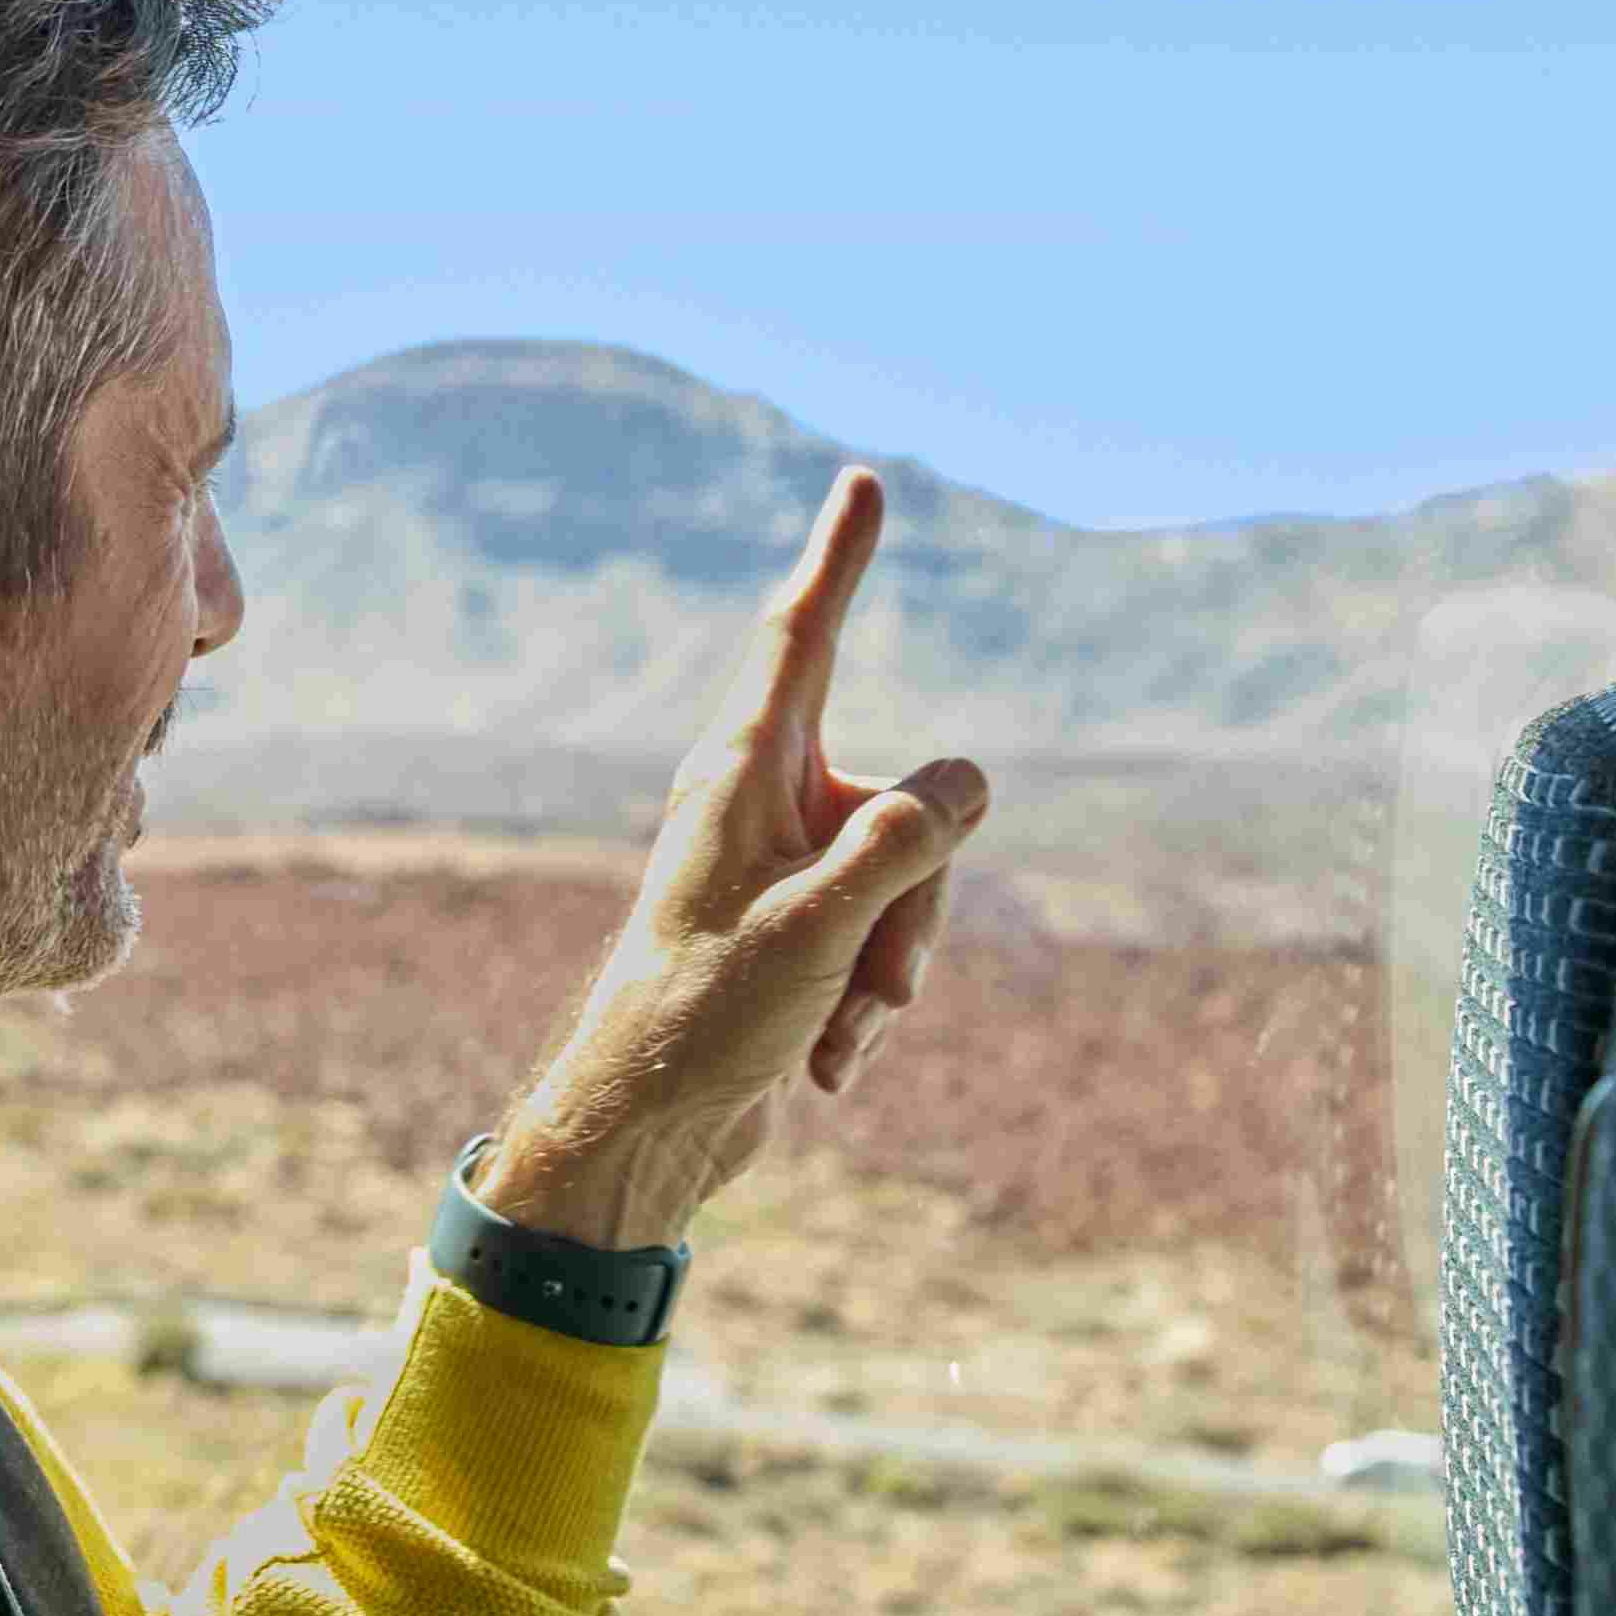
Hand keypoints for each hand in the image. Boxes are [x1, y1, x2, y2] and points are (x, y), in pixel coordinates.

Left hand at [474, 466, 991, 1253]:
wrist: (645, 1135)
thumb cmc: (704, 1021)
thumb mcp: (819, 929)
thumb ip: (901, 844)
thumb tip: (970, 778)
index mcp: (742, 775)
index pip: (803, 639)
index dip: (838, 559)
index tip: (860, 480)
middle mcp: (761, 806)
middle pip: (903, 802)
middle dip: (918, 898)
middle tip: (877, 982)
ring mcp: (781, 870)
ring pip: (906, 881)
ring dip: (893, 967)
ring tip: (836, 1032)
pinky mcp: (796, 934)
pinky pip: (882, 943)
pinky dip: (865, 1005)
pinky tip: (821, 1066)